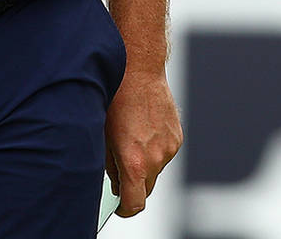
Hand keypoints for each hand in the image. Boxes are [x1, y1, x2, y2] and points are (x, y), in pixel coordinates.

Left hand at [104, 67, 181, 217]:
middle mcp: (156, 159)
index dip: (125, 209)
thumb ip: (110, 165)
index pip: (134, 204)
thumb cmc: (115, 99)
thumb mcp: (103, 136)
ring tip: (131, 140)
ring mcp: (169, 148)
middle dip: (133, 186)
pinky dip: (154, 150)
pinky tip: (143, 130)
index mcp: (135, 162)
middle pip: (146, 189)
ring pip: (156, 170)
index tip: (119, 206)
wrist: (138, 70)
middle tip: (119, 170)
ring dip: (144, 165)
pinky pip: (164, 153)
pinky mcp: (177, 136)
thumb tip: (116, 182)